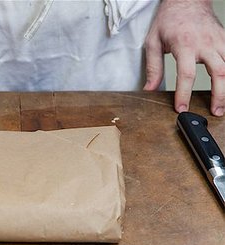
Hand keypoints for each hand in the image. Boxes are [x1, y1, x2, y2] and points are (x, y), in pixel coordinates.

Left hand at [144, 0, 224, 115]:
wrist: (186, 1)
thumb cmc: (168, 21)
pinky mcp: (224, 40)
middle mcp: (205, 44)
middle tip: (215, 112)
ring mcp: (218, 41)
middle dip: (219, 95)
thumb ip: (153, 67)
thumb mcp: (153, 42)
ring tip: (223, 105)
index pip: (186, 75)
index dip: (184, 94)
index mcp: (185, 45)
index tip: (181, 108)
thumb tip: (149, 89)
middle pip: (219, 73)